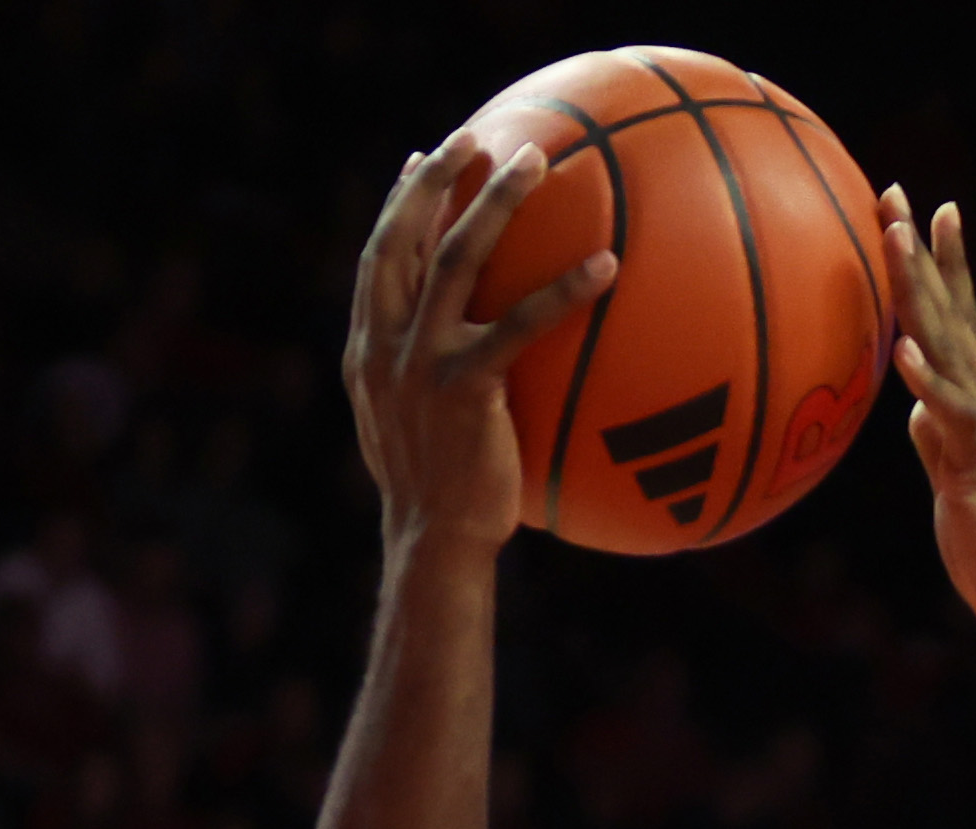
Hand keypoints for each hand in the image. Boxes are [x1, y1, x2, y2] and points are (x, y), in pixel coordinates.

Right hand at [343, 134, 617, 557]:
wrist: (432, 543)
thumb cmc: (437, 497)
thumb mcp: (413, 428)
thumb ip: (424, 378)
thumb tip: (467, 354)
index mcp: (368, 350)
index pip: (379, 258)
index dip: (400, 204)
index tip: (421, 159)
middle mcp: (385, 346)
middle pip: (403, 239)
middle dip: (435, 179)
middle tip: (473, 136)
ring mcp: (420, 363)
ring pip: (454, 259)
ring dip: (494, 202)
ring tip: (537, 161)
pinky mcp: (463, 388)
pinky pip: (518, 326)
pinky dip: (563, 291)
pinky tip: (606, 265)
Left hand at [880, 191, 975, 642]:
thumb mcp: (955, 483)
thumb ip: (936, 441)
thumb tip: (914, 411)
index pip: (960, 321)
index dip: (945, 266)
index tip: (929, 210)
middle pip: (950, 314)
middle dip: (920, 253)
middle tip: (893, 194)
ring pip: (949, 348)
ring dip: (921, 291)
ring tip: (895, 238)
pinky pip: (953, 417)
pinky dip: (929, 381)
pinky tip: (904, 349)